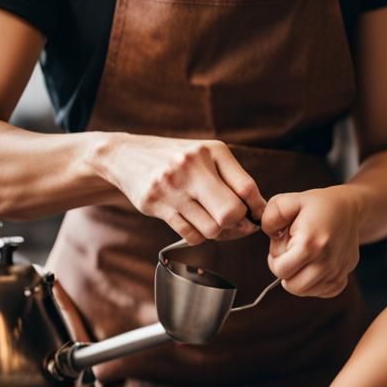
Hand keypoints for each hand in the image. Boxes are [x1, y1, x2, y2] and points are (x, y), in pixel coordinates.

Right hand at [95, 133, 265, 244]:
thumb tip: (259, 210)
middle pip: (230, 212)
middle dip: (238, 224)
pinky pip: (189, 235)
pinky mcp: (155, 204)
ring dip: (217, 231)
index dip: (257, 208)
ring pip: (211, 228)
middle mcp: (192, 166)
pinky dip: (198, 235)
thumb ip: (234, 179)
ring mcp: (172, 186)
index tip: (257, 217)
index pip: (246, 188)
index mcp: (212, 151)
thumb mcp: (208, 156)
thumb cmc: (178, 158)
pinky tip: (195, 223)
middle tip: (237, 224)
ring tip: (213, 221)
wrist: (127, 155)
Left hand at [261, 187, 360, 297]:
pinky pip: (322, 292)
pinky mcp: (344, 275)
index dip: (275, 259)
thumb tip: (271, 237)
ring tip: (305, 257)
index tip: (283, 245)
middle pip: (293, 286)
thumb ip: (270, 217)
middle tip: (293, 253)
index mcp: (310, 243)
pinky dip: (315, 283)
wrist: (349, 208)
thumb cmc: (317, 205)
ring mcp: (337, 271)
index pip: (280, 270)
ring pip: (306, 291)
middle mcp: (326, 261)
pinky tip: (315, 264)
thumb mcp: (289, 201)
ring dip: (300, 277)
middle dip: (287, 271)